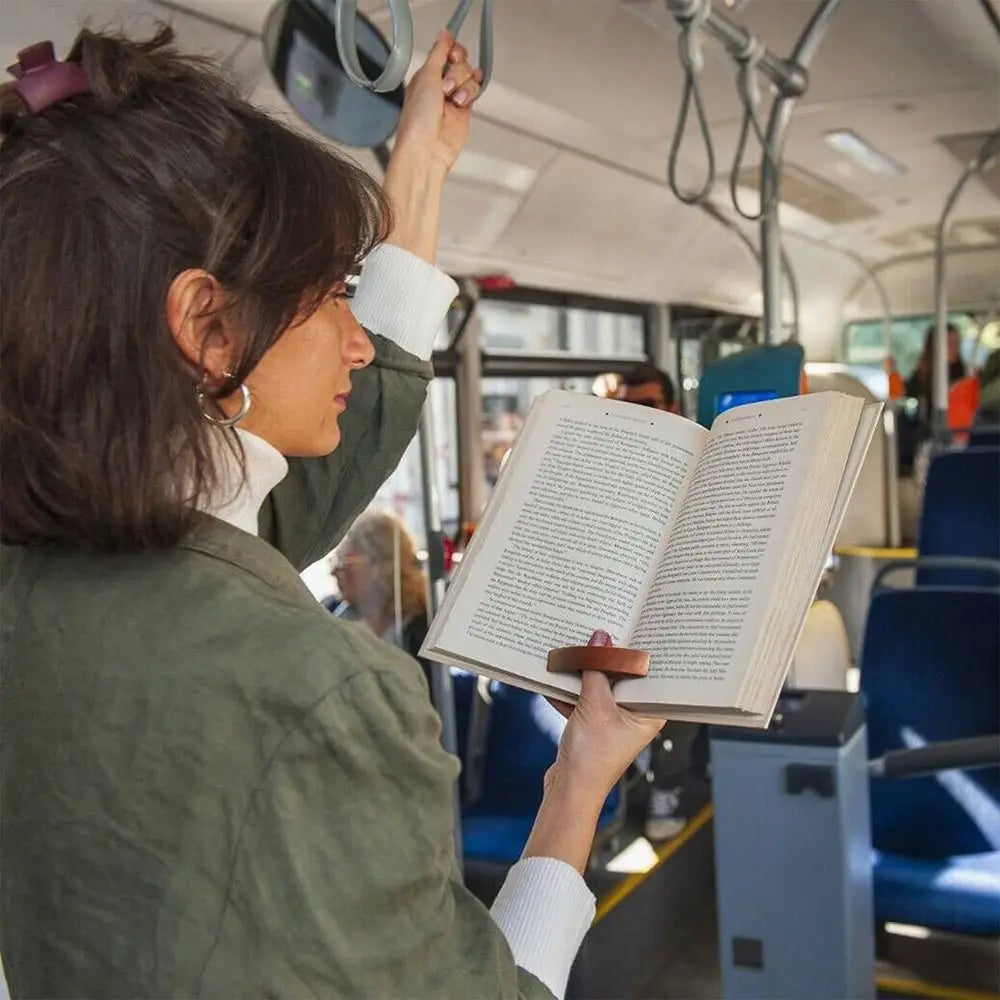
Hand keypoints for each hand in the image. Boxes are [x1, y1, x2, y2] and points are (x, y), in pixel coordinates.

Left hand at [392, 30, 481, 173]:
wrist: (427, 149)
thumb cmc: (418, 119)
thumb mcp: (426, 76)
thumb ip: (438, 52)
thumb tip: (444, 34)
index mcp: (426, 74)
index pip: (445, 51)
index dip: (452, 50)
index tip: (452, 55)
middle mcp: (440, 85)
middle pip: (461, 62)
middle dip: (456, 72)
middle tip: (446, 86)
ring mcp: (453, 98)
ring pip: (470, 76)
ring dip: (463, 84)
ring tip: (452, 99)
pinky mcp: (465, 110)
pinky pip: (475, 91)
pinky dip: (470, 93)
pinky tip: (461, 102)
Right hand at [521, 632, 664, 873]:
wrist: (568, 791)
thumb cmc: (592, 756)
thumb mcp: (595, 705)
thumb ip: (596, 670)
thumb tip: (600, 639)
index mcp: (649, 714)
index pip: (649, 675)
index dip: (640, 652)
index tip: (633, 626)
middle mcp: (635, 716)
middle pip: (621, 678)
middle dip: (605, 659)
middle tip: (598, 632)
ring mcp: (612, 722)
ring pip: (599, 687)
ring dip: (584, 673)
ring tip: (573, 649)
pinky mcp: (591, 726)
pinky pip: (583, 699)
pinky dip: (571, 689)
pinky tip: (557, 672)